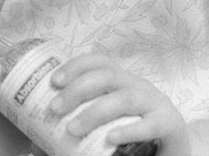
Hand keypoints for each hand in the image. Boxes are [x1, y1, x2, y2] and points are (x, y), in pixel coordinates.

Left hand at [50, 54, 189, 155]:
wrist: (172, 153)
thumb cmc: (134, 138)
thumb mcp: (105, 127)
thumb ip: (78, 130)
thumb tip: (35, 145)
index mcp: (122, 82)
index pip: (99, 62)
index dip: (76, 66)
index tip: (53, 81)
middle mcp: (139, 86)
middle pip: (107, 76)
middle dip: (78, 89)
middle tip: (55, 108)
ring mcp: (156, 103)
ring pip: (125, 98)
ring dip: (95, 111)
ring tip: (73, 127)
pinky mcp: (170, 125)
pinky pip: (150, 124)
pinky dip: (129, 130)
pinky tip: (110, 138)